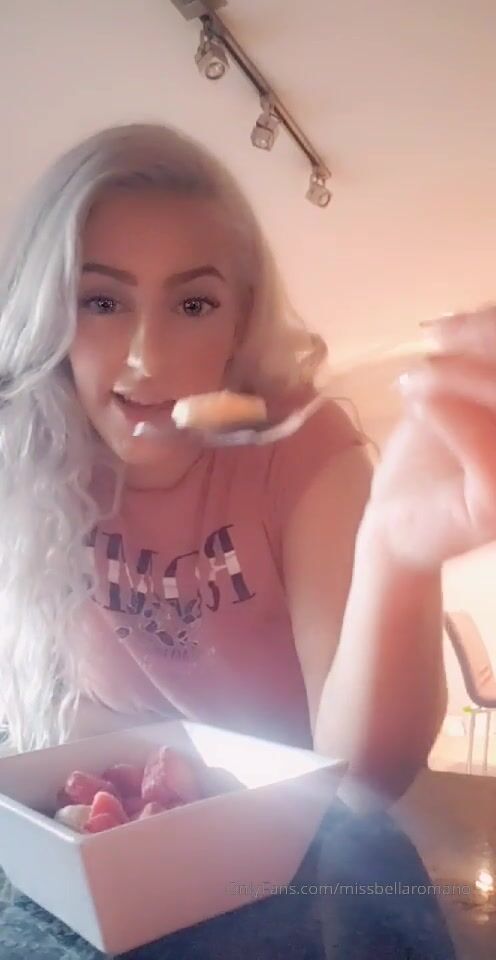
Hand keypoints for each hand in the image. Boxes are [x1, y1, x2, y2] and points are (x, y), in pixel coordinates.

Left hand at [361, 305, 495, 569]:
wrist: (394, 522)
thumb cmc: (434, 454)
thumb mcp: (461, 390)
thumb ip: (483, 353)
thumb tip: (489, 308)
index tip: (454, 321)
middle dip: (487, 341)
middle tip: (435, 337)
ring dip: (461, 378)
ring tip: (416, 377)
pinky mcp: (494, 509)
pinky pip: (485, 454)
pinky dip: (452, 416)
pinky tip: (420, 402)